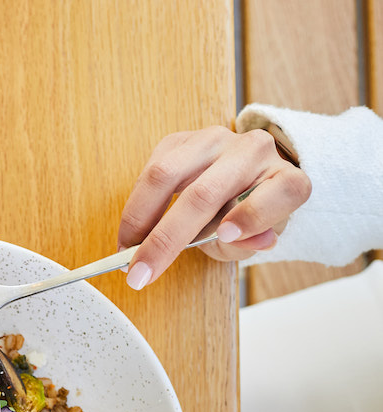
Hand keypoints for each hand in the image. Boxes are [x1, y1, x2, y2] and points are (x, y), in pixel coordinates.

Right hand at [118, 126, 310, 290]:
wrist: (238, 183)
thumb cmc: (246, 217)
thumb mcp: (253, 240)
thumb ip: (248, 242)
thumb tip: (240, 239)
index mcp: (284, 179)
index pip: (282, 191)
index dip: (254, 214)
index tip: (225, 236)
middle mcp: (254, 150)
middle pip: (205, 193)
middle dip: (165, 237)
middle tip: (140, 271)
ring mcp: (215, 140)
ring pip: (166, 174)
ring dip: (138, 218)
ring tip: (126, 251)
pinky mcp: (181, 140)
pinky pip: (150, 170)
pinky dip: (136, 206)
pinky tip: (132, 231)